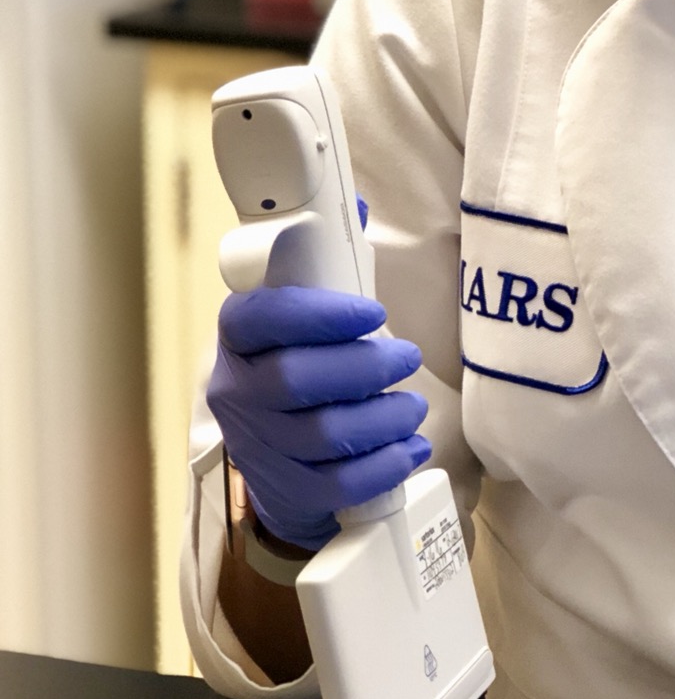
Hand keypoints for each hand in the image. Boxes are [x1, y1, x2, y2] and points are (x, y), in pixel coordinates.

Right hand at [207, 284, 429, 551]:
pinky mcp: (285, 490)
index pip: (263, 318)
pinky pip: (336, 485)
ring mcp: (257, 445)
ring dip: (382, 419)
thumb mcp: (306, 316)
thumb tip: (357, 207)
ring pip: (321, 435)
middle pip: (294, 380)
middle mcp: (237, 391)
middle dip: (364, 367)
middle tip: (408, 358)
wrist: (281, 454)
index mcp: (238, 337)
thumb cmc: (306, 365)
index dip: (319, 314)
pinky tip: (411, 448)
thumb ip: (326, 264)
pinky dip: (383, 467)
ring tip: (414, 407)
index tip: (374, 312)